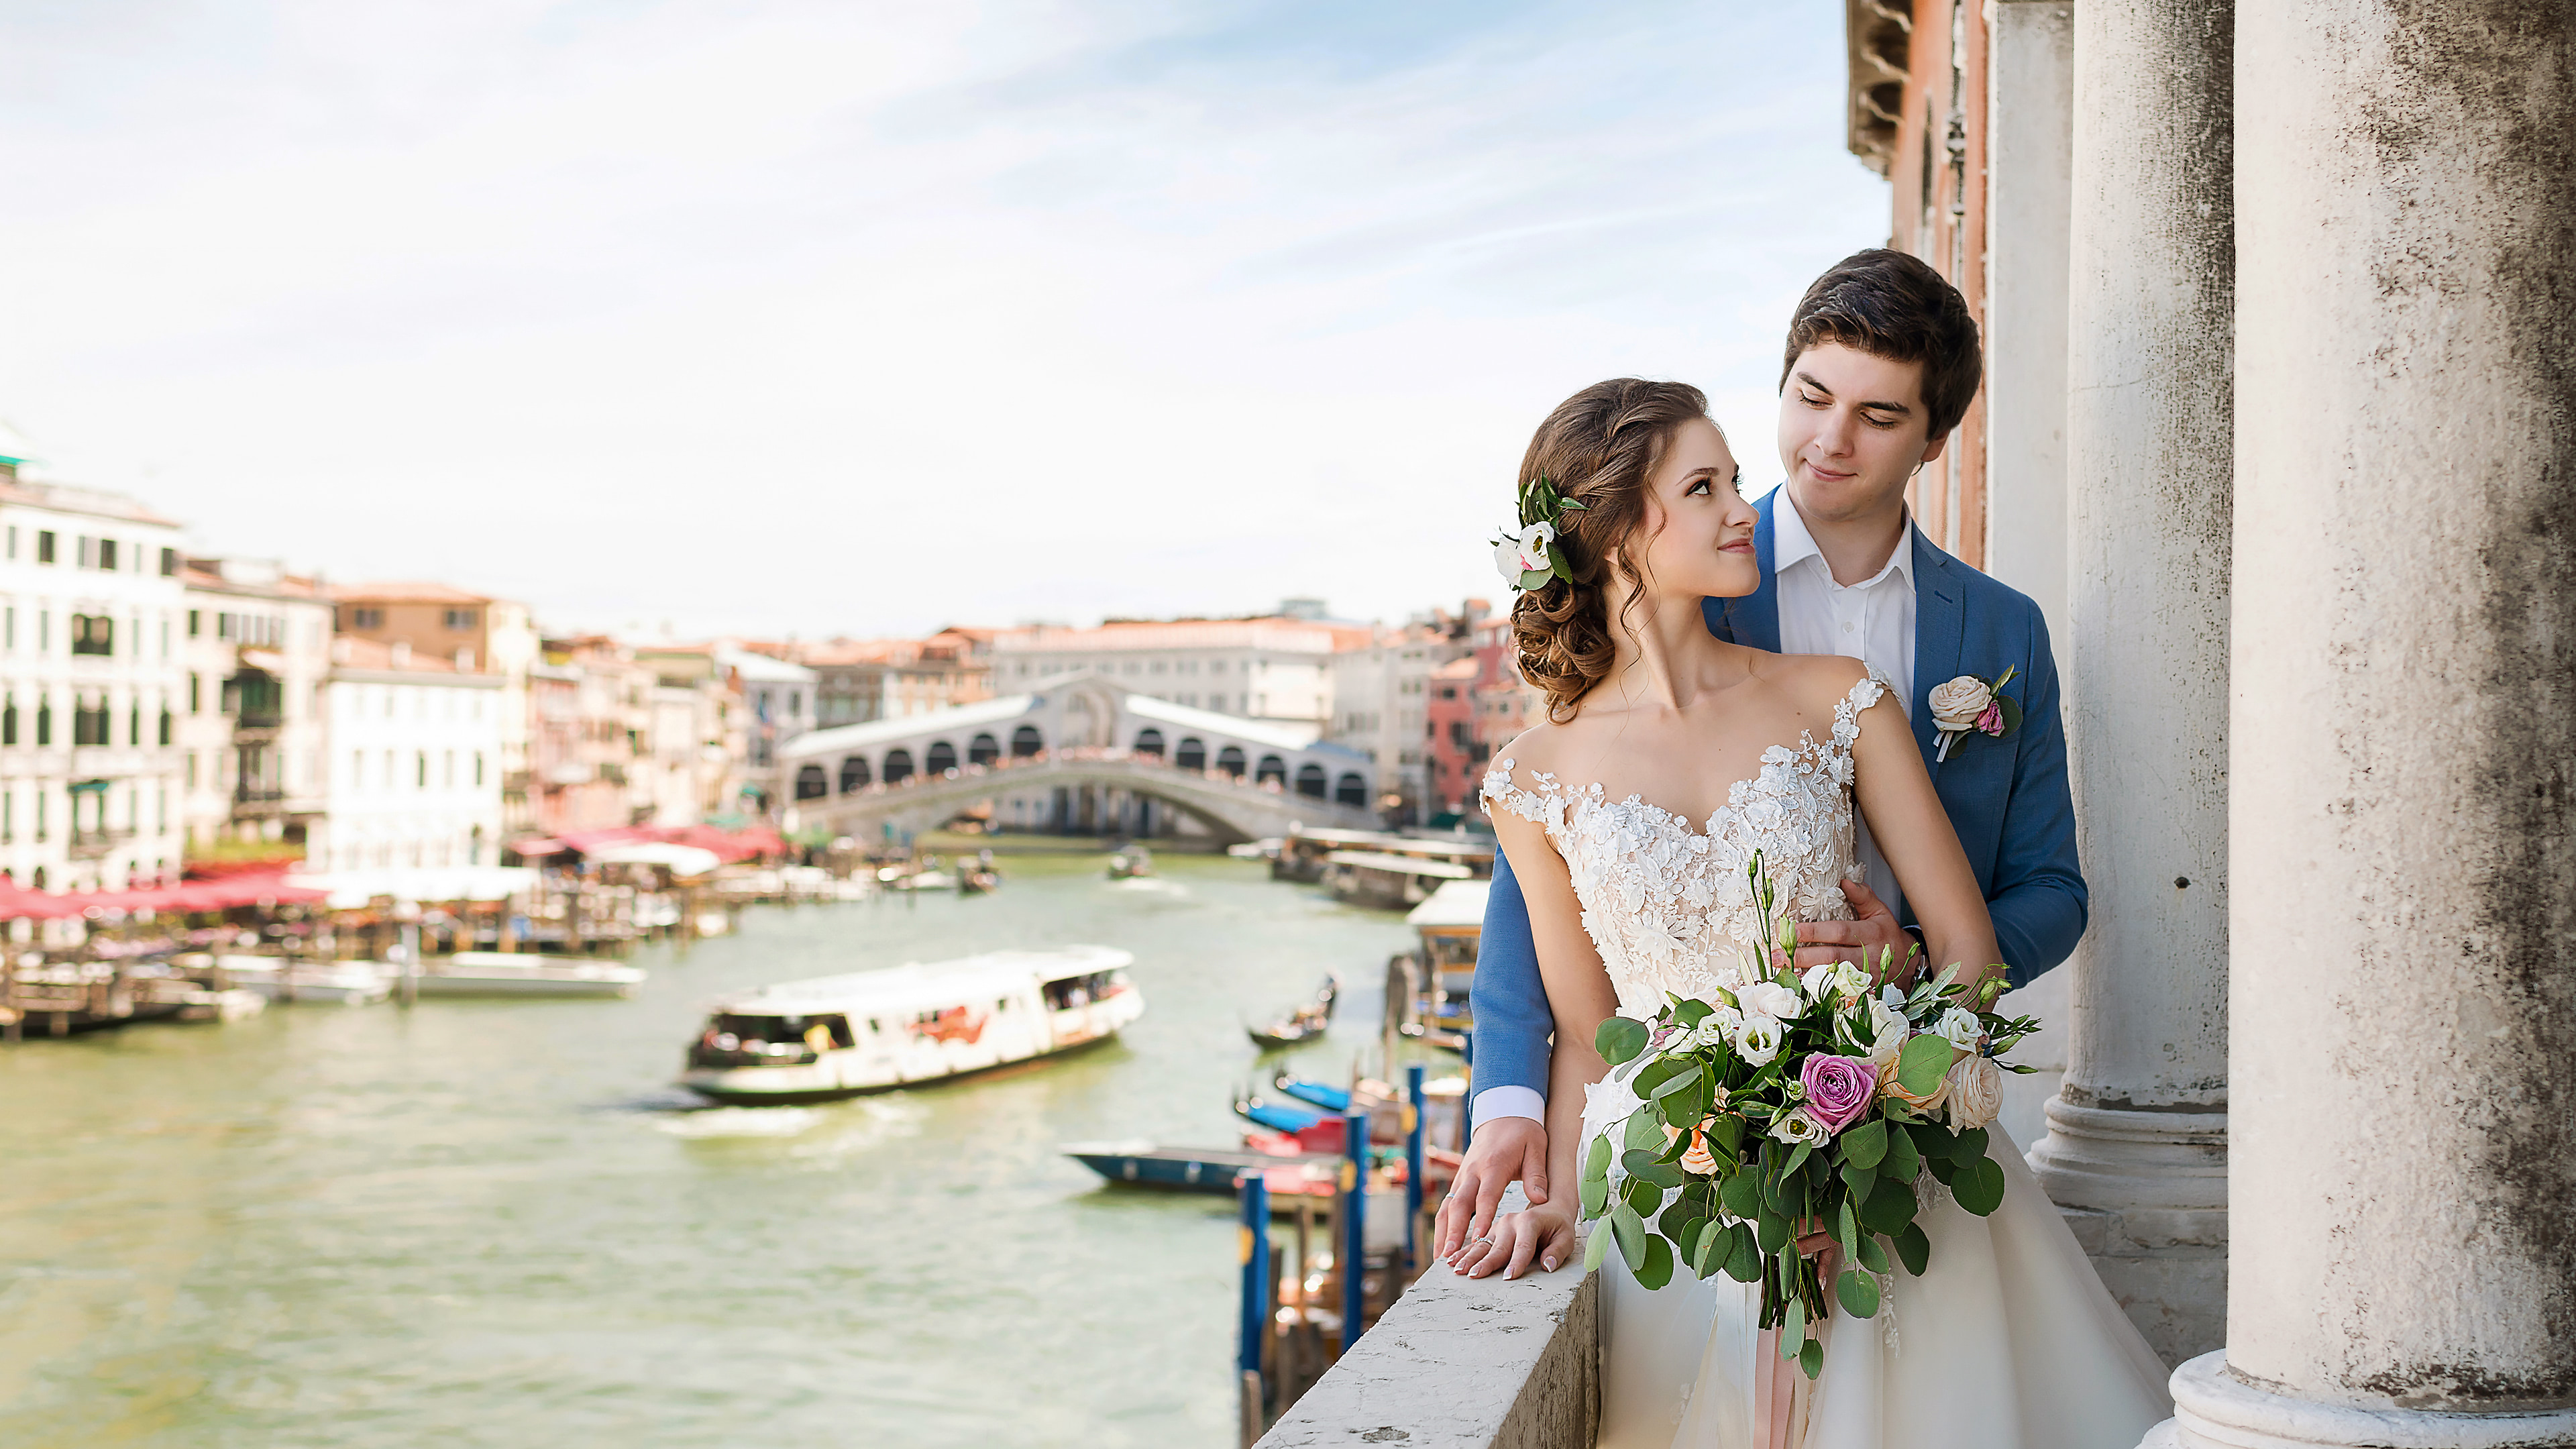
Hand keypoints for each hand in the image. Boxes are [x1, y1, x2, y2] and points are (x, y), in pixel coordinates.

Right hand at [1435, 1115, 1547, 1260]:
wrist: (1503, 1114)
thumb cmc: (1523, 1134)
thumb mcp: (1536, 1148)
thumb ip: (1536, 1175)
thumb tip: (1539, 1200)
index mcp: (1493, 1165)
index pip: (1486, 1195)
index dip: (1482, 1217)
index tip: (1480, 1238)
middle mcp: (1473, 1171)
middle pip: (1458, 1204)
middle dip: (1453, 1231)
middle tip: (1450, 1256)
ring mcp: (1463, 1176)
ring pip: (1447, 1206)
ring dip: (1442, 1232)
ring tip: (1440, 1258)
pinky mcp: (1459, 1180)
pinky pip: (1447, 1204)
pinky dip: (1443, 1225)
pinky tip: (1443, 1245)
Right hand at [1450, 1204, 1578, 1280]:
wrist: (1548, 1200)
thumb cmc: (1559, 1223)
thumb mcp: (1567, 1234)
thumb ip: (1558, 1249)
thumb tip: (1549, 1265)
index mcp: (1530, 1220)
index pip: (1523, 1244)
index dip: (1517, 1261)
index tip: (1509, 1277)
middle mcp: (1509, 1219)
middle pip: (1495, 1242)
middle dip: (1484, 1259)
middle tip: (1474, 1275)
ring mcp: (1496, 1222)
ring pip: (1476, 1236)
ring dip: (1464, 1252)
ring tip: (1455, 1268)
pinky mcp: (1489, 1227)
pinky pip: (1470, 1236)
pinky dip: (1458, 1246)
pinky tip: (1447, 1257)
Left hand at [1779, 879, 1917, 985]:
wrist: (1909, 964)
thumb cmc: (1888, 934)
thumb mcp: (1880, 912)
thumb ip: (1863, 896)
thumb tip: (1844, 881)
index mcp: (1871, 933)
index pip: (1839, 931)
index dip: (1815, 932)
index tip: (1793, 930)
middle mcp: (1868, 955)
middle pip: (1832, 956)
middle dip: (1803, 956)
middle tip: (1778, 955)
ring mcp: (1865, 976)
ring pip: (1832, 975)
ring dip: (1806, 973)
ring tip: (1782, 969)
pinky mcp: (1862, 990)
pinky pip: (1837, 990)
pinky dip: (1818, 988)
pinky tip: (1799, 983)